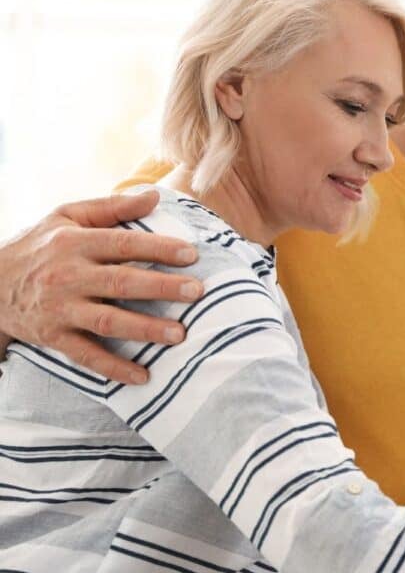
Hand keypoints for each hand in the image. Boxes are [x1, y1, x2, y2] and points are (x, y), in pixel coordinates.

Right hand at [0, 190, 200, 383]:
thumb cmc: (39, 245)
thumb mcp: (67, 216)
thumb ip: (111, 207)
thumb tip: (154, 196)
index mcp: (75, 243)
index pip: (123, 244)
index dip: (159, 248)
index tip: (192, 255)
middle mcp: (68, 276)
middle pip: (121, 283)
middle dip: (161, 287)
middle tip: (196, 292)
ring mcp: (60, 309)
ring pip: (108, 321)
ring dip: (145, 329)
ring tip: (179, 334)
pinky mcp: (53, 337)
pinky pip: (87, 356)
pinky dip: (114, 368)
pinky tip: (143, 376)